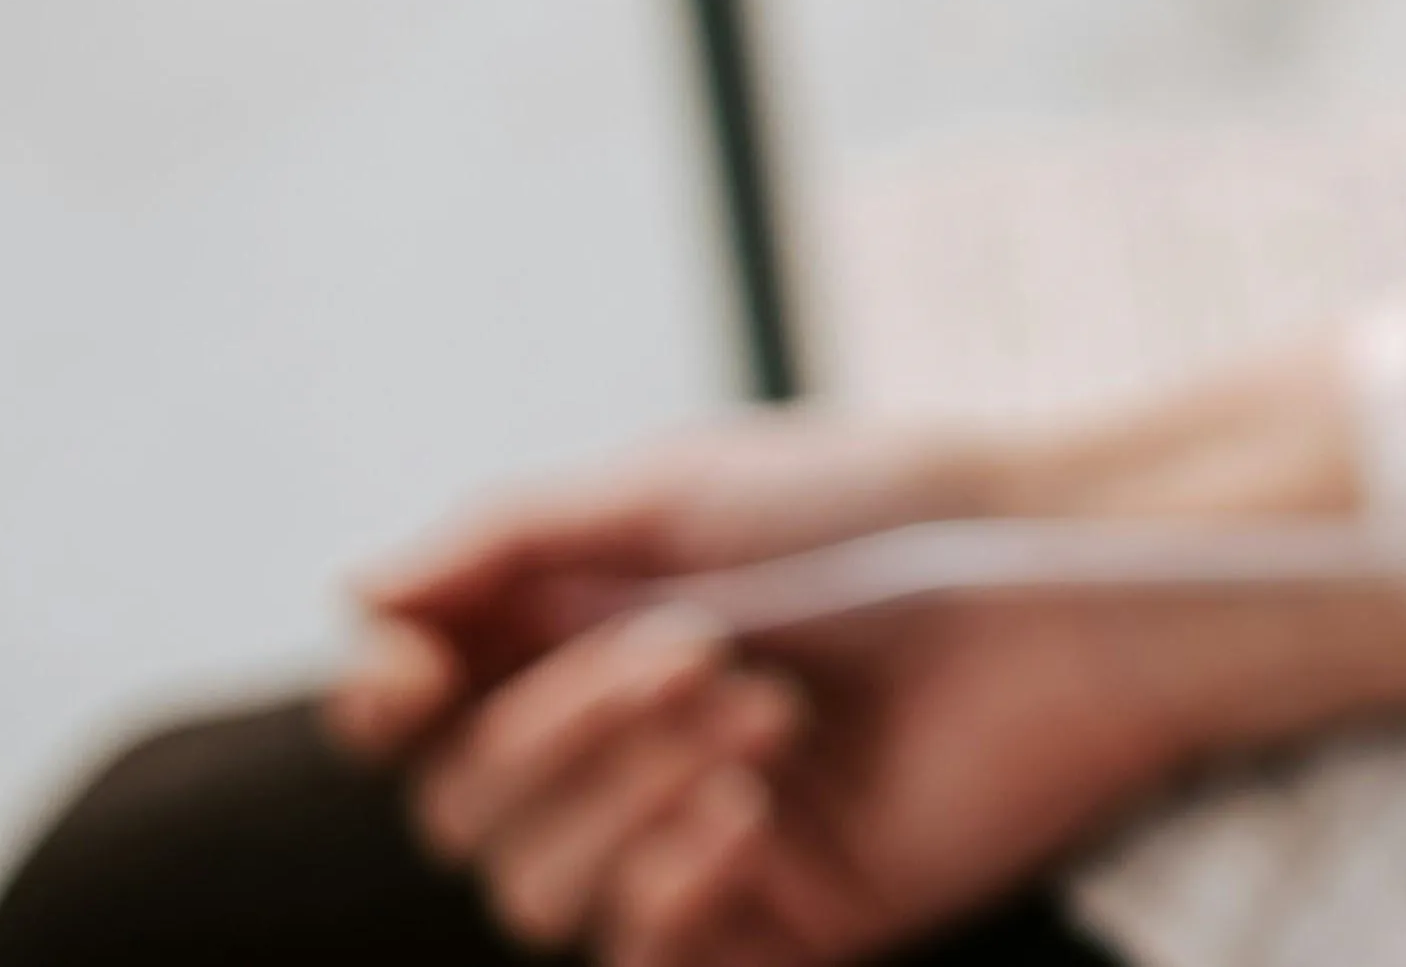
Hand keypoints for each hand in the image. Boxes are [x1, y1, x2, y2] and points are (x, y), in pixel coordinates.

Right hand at [327, 347, 1405, 962]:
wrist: (1054, 573)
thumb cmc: (884, 504)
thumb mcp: (673, 487)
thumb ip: (503, 539)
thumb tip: (351, 594)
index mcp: (580, 638)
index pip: (411, 720)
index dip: (381, 707)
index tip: (408, 678)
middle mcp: (623, 748)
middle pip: (462, 810)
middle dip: (561, 729)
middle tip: (700, 652)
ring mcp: (695, 842)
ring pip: (531, 894)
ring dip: (622, 797)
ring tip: (759, 714)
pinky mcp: (778, 920)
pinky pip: (638, 959)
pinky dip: (662, 892)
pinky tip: (743, 814)